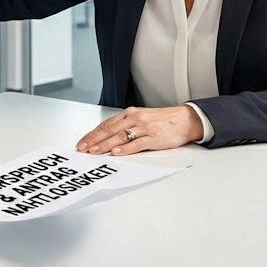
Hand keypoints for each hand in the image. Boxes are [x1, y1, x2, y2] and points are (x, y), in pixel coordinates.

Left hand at [75, 105, 202, 155]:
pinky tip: (117, 152)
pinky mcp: (154, 138)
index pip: (106, 124)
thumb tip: (107, 138)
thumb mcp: (141, 119)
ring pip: (120, 136)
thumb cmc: (162, 120)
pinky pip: (137, 143)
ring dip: (105, 145)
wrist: (184, 119)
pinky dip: (125, 148)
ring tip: (95, 151)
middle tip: (83, 148)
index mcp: (130, 114)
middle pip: (109, 130)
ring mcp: (144, 128)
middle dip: (94, 140)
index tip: (82, 142)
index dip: (92, 134)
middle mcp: (135, 119)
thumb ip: (125, 126)